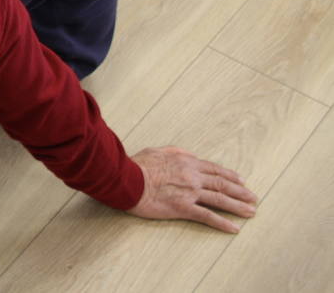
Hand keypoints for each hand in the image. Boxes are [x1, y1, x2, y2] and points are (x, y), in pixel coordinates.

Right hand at [125, 146, 257, 232]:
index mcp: (186, 161)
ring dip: (238, 206)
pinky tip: (234, 228)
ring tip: (251, 212)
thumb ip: (174, 151)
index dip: (230, 176)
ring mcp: (190, 192)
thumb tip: (187, 154)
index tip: (241, 181)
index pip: (214, 169)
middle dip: (240, 191)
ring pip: (220, 199)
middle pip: (222, 184)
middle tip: (253, 198)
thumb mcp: (156, 150)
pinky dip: (223, 222)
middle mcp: (192, 176)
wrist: (126, 179)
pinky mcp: (183, 208)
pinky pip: (208, 216)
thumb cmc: (136, 165)